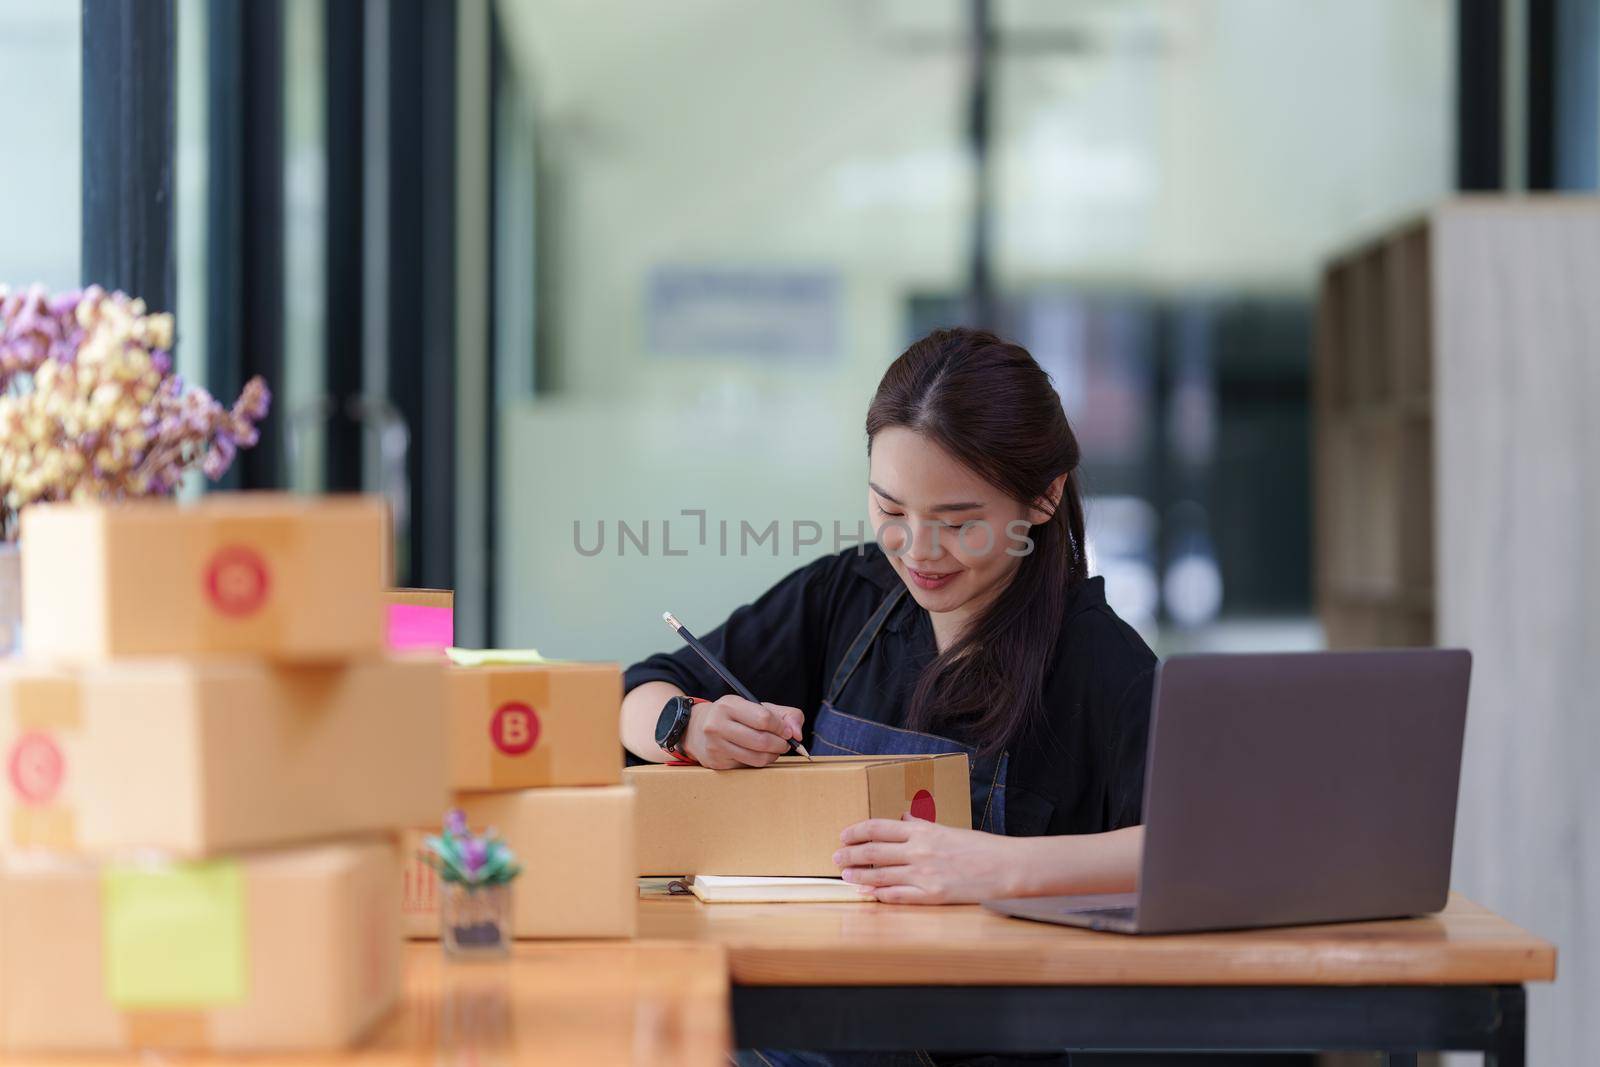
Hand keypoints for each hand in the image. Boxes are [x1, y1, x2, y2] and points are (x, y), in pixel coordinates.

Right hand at [681, 696, 804, 768]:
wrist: (698, 729)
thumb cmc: (736, 717)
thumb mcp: (757, 707)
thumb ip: (786, 715)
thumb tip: (797, 734)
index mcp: (729, 705)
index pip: (764, 718)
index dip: (781, 727)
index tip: (787, 732)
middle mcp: (717, 724)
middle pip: (761, 741)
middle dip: (780, 744)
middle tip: (785, 744)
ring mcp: (715, 745)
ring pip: (756, 758)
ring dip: (773, 756)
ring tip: (774, 750)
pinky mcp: (716, 762)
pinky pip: (748, 767)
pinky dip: (760, 762)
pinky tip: (759, 755)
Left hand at [833, 814, 1022, 903]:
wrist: (1005, 867)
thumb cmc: (980, 848)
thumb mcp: (948, 829)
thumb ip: (923, 826)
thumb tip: (903, 820)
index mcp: (923, 831)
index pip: (878, 827)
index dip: (857, 831)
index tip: (844, 835)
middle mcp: (919, 851)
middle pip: (873, 851)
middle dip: (850, 855)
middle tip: (836, 857)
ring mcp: (924, 874)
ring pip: (880, 875)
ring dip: (859, 876)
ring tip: (845, 877)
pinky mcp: (931, 895)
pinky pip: (898, 896)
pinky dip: (879, 895)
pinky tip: (867, 895)